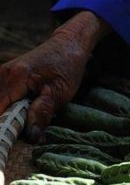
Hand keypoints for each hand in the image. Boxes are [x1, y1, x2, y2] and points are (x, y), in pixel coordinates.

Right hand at [0, 12, 111, 141]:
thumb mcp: (61, 91)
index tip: (9, 140)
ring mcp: (1, 74)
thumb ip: (43, 112)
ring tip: (18, 125)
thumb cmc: (67, 66)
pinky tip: (17, 114)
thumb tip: (31, 137)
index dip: (2, 128)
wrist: (68, 45)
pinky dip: (5, 109)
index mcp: (16, 77)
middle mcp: (3, 74)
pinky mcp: (2, 77)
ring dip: (5, 116)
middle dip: (4, 124)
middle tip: (16, 135)